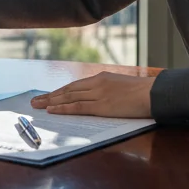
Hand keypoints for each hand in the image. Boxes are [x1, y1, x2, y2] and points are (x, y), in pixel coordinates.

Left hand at [30, 73, 156, 118]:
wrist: (154, 93)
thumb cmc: (142, 92)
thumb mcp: (121, 85)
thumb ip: (107, 89)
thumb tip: (98, 98)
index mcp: (100, 78)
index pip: (74, 85)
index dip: (59, 91)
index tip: (48, 95)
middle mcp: (96, 84)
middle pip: (67, 90)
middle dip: (49, 96)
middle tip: (35, 101)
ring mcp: (98, 94)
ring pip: (68, 98)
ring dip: (51, 102)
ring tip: (37, 106)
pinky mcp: (102, 106)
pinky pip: (77, 107)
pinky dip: (63, 108)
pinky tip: (52, 110)